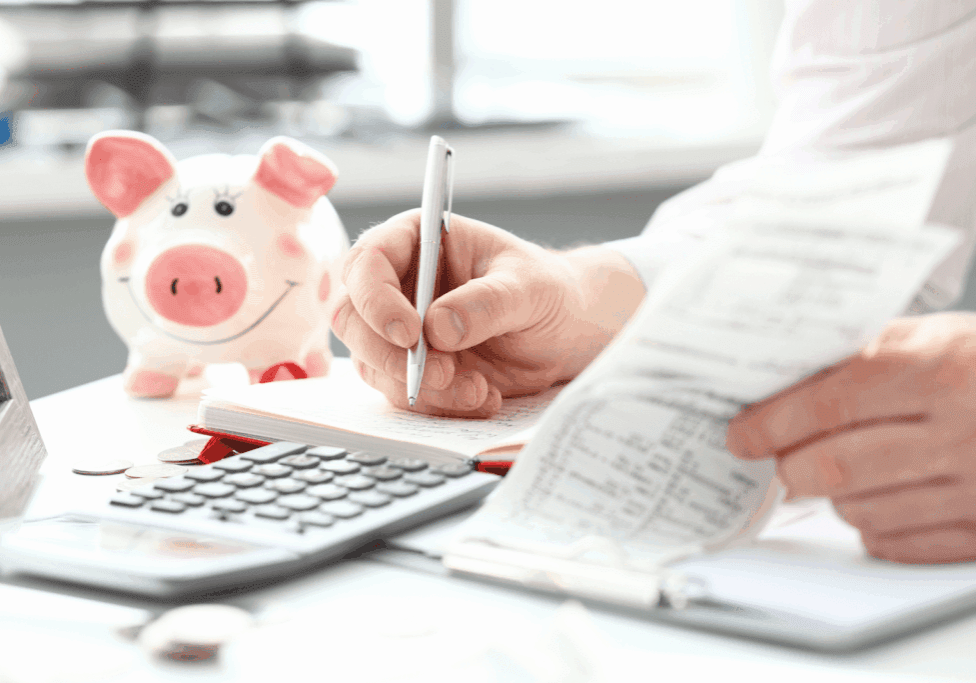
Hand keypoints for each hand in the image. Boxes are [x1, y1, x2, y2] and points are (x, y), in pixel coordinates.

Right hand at [332, 209, 643, 416]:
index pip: (368, 263)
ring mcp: (399, 331)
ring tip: (479, 389)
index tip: (411, 334)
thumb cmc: (545, 290)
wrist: (564, 331)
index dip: (377, 300)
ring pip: (374, 364)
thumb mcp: (528, 287)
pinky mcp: (412, 370)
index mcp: (415, 241)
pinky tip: (483, 396)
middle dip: (391, 355)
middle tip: (442, 373)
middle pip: (353, 319)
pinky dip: (439, 405)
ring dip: (421, 388)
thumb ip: (487, 302)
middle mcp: (397, 285)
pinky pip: (403, 394)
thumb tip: (438, 329)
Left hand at [726, 313, 975, 563]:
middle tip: (778, 458)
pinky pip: (896, 543)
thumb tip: (781, 383)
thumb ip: (864, 356)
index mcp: (939, 368)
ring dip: (834, 495)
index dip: (772, 422)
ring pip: (858, 510)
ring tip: (844, 469)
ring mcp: (975, 486)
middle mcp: (958, 430)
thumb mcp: (938, 336)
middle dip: (789, 466)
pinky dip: (874, 524)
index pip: (828, 402)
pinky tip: (884, 496)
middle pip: (833, 467)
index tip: (742, 434)